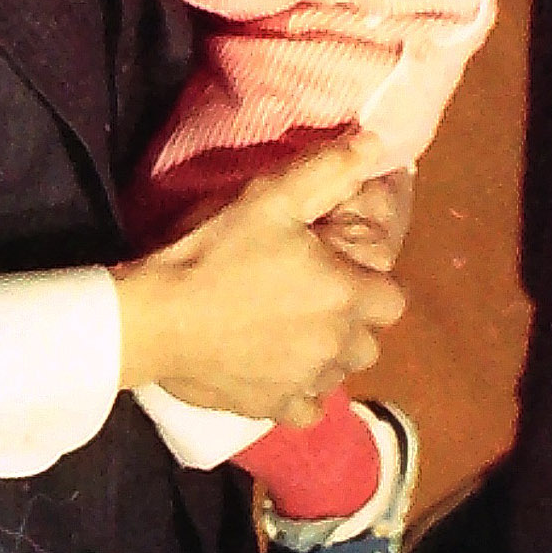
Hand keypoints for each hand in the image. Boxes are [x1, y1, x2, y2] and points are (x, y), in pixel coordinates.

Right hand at [113, 134, 405, 424]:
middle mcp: (336, 346)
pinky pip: (308, 408)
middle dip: (351, 321)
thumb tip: (377, 143)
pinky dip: (300, 392)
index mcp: (344, 294)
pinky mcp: (274, 408)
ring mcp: (306, 382)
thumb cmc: (216, 252)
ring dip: (327, 354)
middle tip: (313, 297)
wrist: (158, 317)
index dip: (372, 284)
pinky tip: (277, 370)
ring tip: (292, 331)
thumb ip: (328, 171)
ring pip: (340, 374)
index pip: (393, 300)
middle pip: (369, 341)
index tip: (341, 271)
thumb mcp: (270, 199)